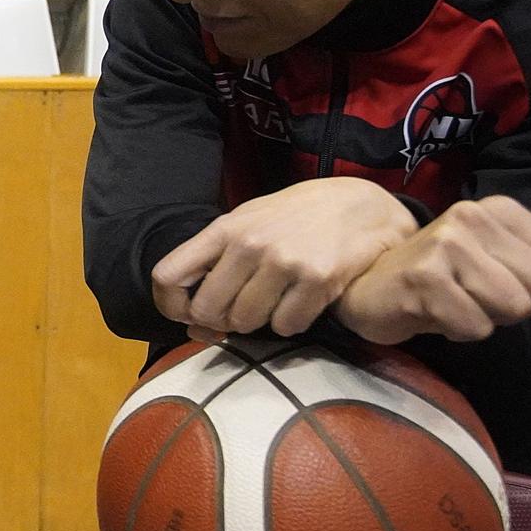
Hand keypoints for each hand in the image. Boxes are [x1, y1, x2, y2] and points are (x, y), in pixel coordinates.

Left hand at [150, 180, 417, 339]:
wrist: (362, 204)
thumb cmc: (297, 218)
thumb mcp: (249, 223)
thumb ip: (216, 264)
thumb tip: (190, 322)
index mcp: (225, 229)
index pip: (168, 276)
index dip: (170, 306)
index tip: (186, 314)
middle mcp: (250, 244)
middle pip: (207, 310)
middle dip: (221, 320)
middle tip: (242, 311)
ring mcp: (283, 262)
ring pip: (246, 322)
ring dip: (258, 321)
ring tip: (276, 299)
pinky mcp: (317, 280)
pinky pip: (286, 326)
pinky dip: (291, 322)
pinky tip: (301, 301)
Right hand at [334, 195, 530, 344]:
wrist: (370, 290)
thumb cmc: (446, 284)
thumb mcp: (510, 278)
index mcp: (501, 209)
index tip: (510, 285)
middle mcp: (473, 216)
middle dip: (518, 305)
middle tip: (476, 296)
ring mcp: (446, 244)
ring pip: (514, 307)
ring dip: (489, 318)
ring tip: (457, 304)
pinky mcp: (424, 278)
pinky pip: (477, 326)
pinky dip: (461, 331)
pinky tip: (436, 314)